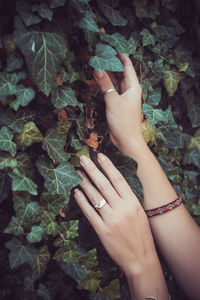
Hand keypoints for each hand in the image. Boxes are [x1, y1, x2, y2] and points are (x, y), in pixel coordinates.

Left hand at [74, 153, 157, 275]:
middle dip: (92, 169)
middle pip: (104, 184)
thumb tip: (115, 183)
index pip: (118, 179)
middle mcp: (122, 209)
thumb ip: (128, 198)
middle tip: (82, 159)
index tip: (99, 156)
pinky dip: (82, 201)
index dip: (108, 166)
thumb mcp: (139, 212)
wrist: (141, 258)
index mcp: (133, 202)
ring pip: (95, 196)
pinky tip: (76, 192)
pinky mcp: (102, 231)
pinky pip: (90, 213)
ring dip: (85, 183)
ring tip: (78, 173)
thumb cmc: (141, 234)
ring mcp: (111, 220)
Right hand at [93, 53, 143, 156]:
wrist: (126, 141)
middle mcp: (129, 90)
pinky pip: (110, 90)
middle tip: (98, 53)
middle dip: (110, 63)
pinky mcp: (117, 103)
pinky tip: (96, 78)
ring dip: (106, 74)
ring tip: (95, 63)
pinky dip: (104, 84)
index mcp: (133, 86)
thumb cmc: (124, 122)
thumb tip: (97, 68)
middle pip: (119, 72)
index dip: (119, 55)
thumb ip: (105, 84)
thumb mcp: (113, 101)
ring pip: (114, 81)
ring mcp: (122, 97)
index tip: (109, 46)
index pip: (127, 65)